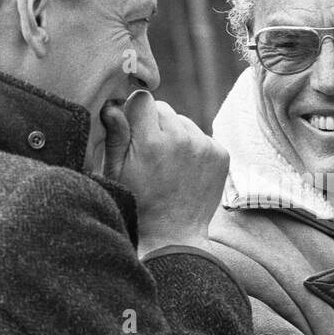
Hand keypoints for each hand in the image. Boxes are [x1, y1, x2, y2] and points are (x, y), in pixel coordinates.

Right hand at [100, 90, 227, 256]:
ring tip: (168, 165)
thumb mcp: (115, 172)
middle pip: (164, 109)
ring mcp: (204, 146)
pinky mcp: (220, 154)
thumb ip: (115, 136)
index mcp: (151, 141)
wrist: (172, 235)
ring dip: (175, 135)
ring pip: (184, 122)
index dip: (135, 112)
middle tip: (150, 153)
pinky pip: (201, 137)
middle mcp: (181, 139)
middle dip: (154, 124)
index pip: (143, 99)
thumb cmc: (137, 204)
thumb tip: (112, 106)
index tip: (133, 130)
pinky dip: (193, 148)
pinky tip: (184, 171)